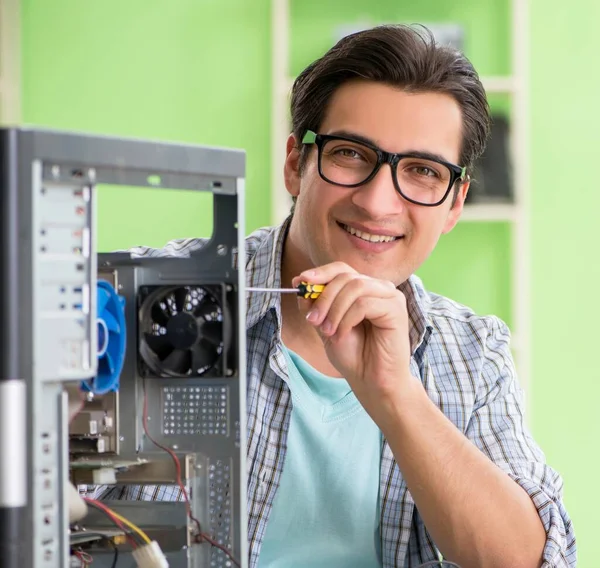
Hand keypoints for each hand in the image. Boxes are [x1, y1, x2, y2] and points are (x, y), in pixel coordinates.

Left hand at [292, 262, 414, 421]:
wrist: (371, 381)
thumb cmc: (353, 355)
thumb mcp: (325, 324)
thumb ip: (314, 303)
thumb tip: (299, 280)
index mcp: (364, 288)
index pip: (341, 269)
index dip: (320, 273)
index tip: (300, 282)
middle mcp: (379, 288)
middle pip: (346, 276)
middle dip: (323, 297)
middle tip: (312, 320)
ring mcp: (390, 297)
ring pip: (355, 287)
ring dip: (334, 310)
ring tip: (327, 332)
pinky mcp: (396, 309)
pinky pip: (364, 304)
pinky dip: (347, 320)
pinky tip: (343, 335)